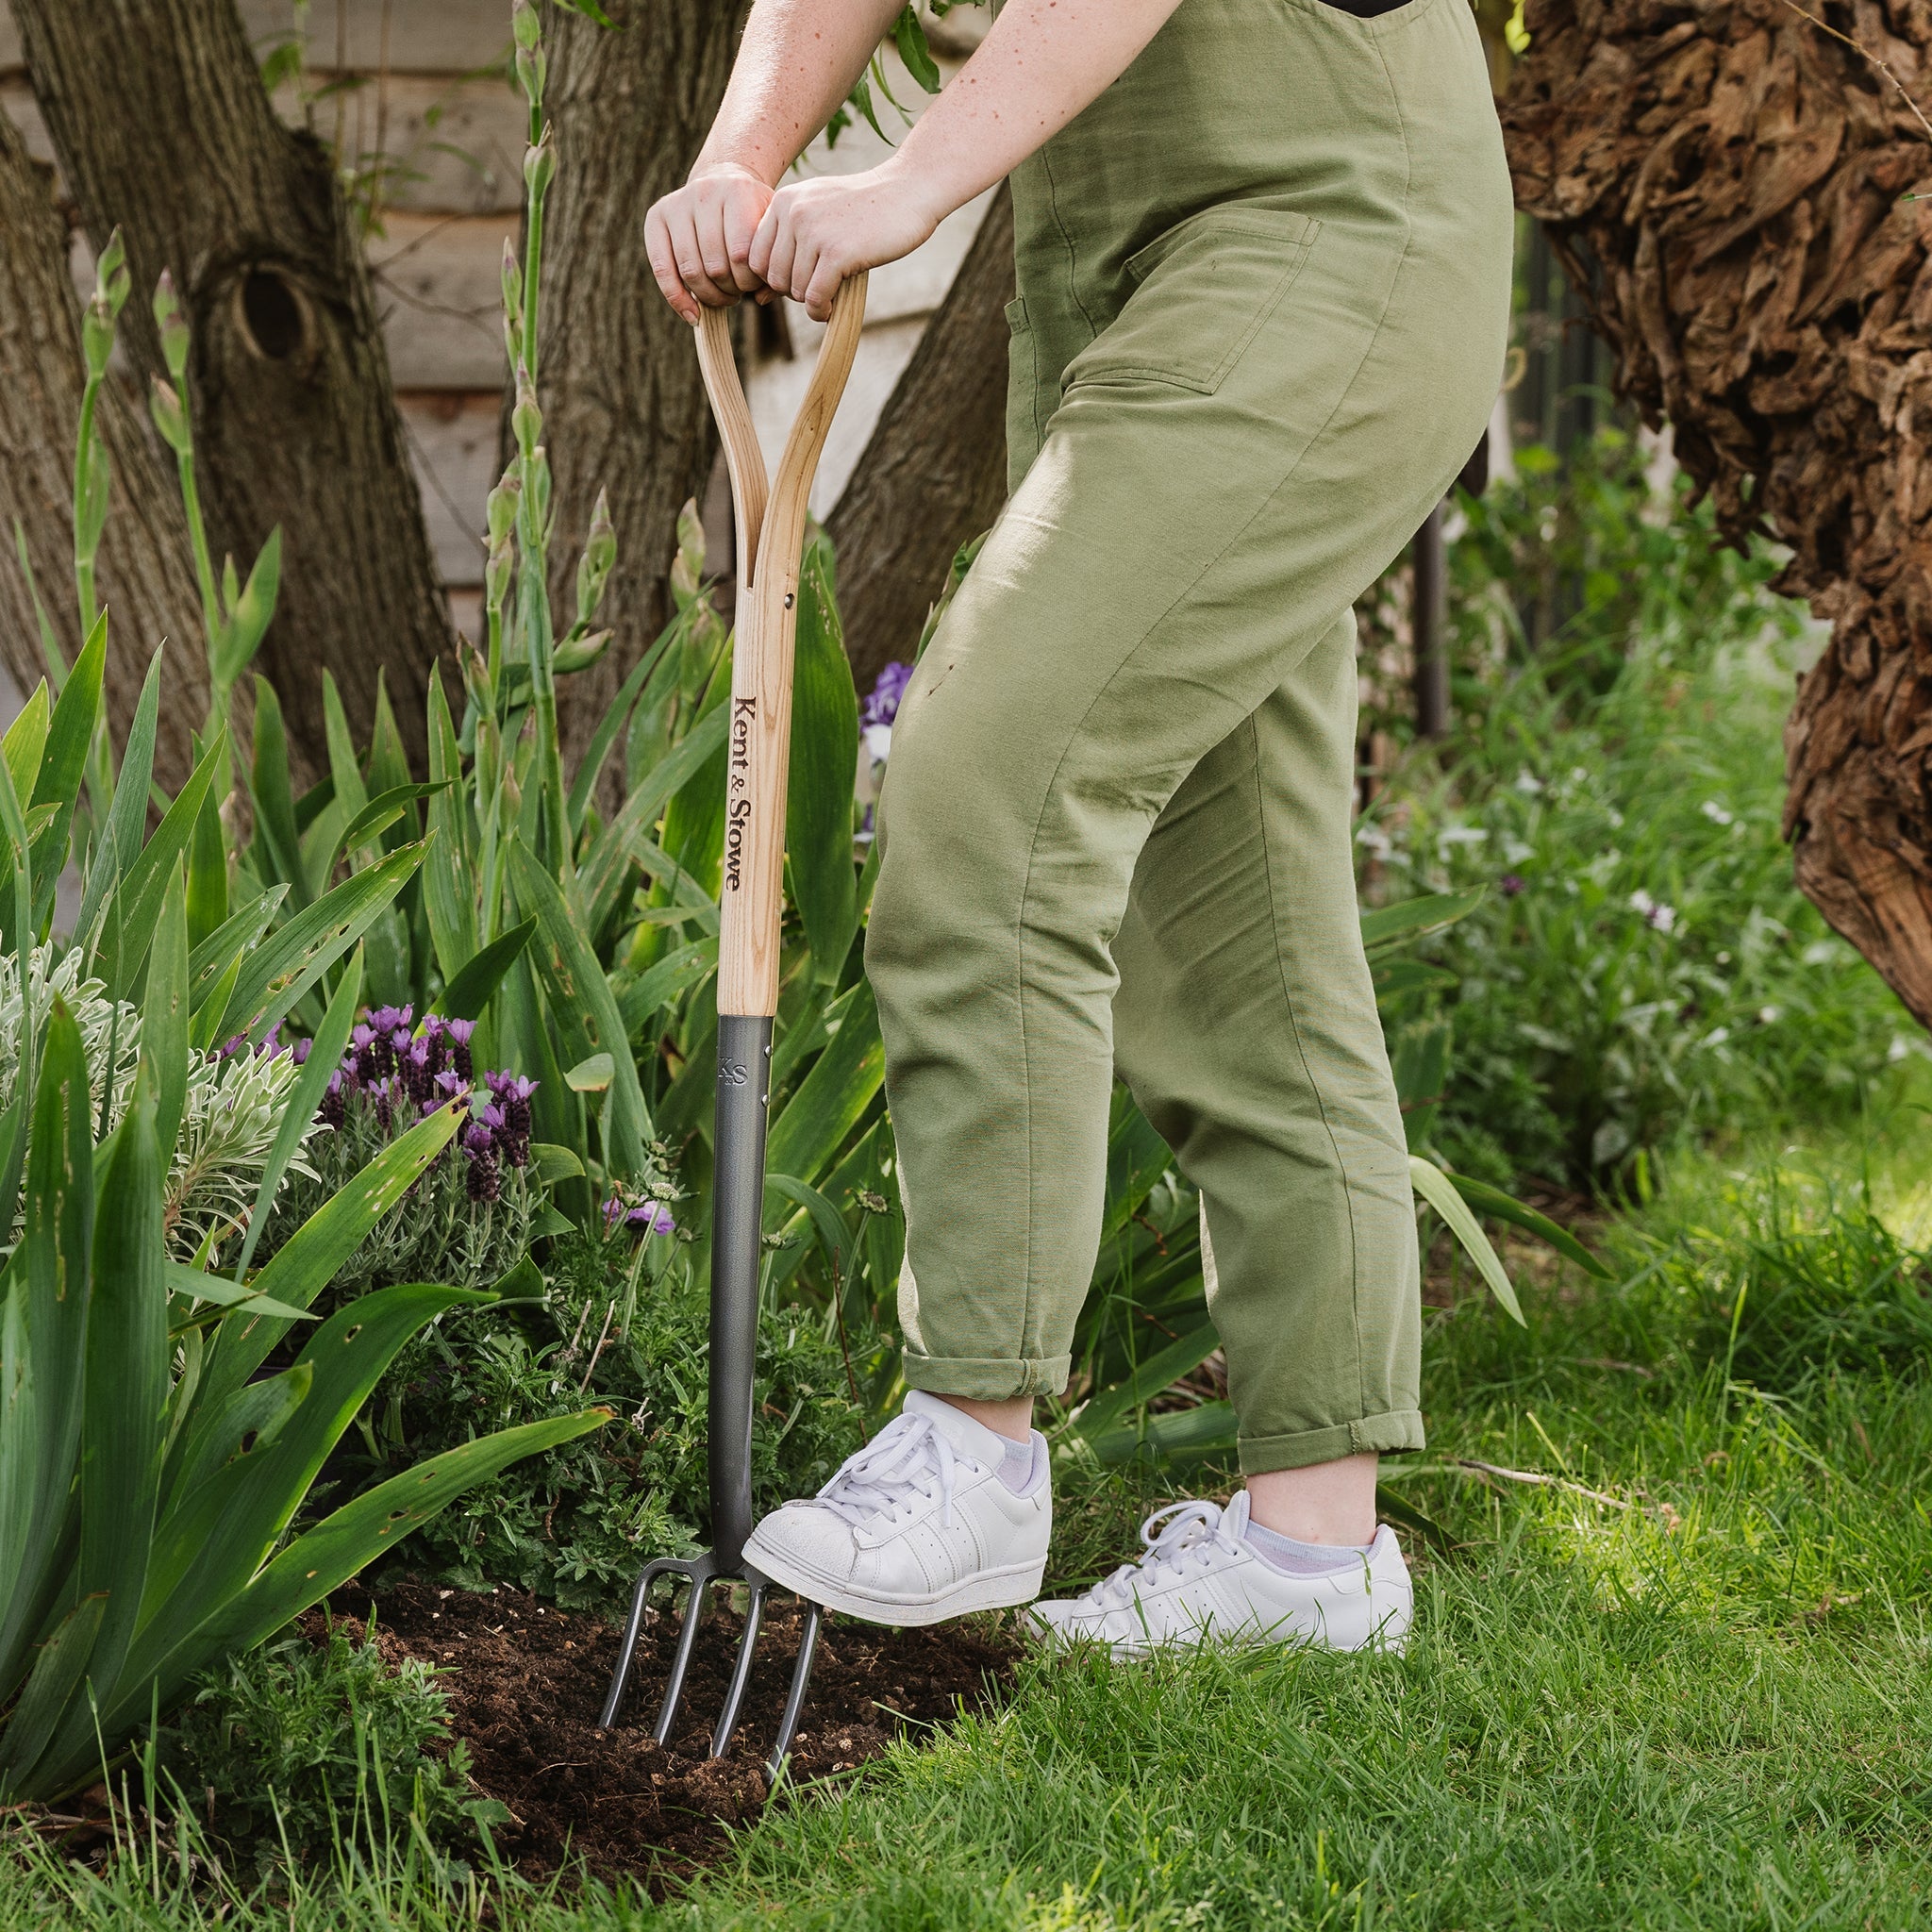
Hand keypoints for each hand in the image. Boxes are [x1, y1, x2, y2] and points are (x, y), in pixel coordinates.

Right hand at [645, 163, 774, 324]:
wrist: (724, 182)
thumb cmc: (753, 216)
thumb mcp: (770, 230)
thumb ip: (773, 262)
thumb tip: (760, 299)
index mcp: (737, 192)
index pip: (741, 255)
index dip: (749, 282)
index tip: (755, 286)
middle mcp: (704, 192)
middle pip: (715, 265)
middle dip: (730, 290)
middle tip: (737, 293)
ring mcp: (677, 203)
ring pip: (690, 270)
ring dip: (708, 296)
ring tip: (722, 297)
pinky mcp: (656, 216)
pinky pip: (662, 268)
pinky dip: (678, 299)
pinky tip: (693, 316)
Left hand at [749, 164, 941, 320]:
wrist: (908, 190)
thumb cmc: (864, 209)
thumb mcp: (817, 215)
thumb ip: (787, 247)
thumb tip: (758, 299)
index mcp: (783, 201)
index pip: (755, 257)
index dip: (775, 278)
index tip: (799, 280)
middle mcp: (793, 213)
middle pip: (773, 277)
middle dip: (792, 291)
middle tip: (817, 288)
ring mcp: (815, 232)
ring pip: (794, 290)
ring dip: (811, 302)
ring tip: (829, 296)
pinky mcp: (838, 253)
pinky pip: (815, 298)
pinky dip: (821, 310)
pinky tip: (832, 307)